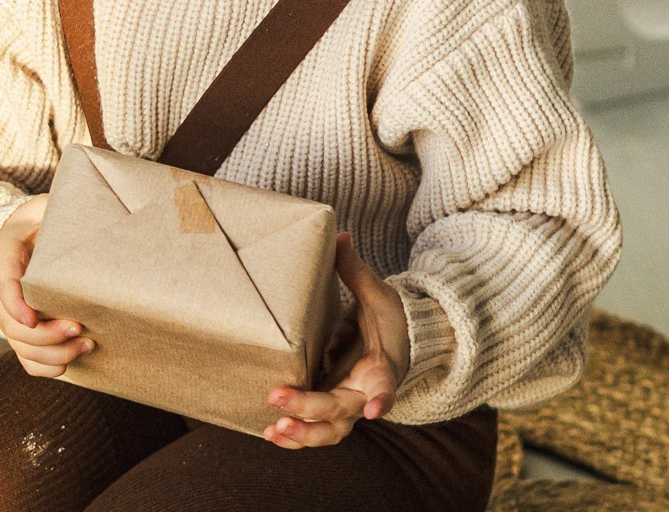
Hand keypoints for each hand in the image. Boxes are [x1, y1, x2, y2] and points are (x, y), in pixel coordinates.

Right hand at [0, 194, 92, 377]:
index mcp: (5, 255)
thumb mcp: (42, 208)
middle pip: (14, 326)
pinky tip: (70, 360)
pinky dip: (47, 367)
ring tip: (86, 343)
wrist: (17, 238)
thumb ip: (54, 210)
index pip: (3, 282)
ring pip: (22, 348)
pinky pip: (27, 361)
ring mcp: (8, 316)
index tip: (32, 316)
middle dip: (48, 334)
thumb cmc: (38, 222)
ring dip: (54, 353)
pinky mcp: (20, 333)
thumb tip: (90, 209)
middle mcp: (0, 291)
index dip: (15, 304)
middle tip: (79, 325)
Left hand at [263, 232, 409, 448]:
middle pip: (342, 412)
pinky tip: (271, 434)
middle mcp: (365, 394)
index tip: (373, 411)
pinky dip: (296, 434)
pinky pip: (315, 427)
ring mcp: (347, 404)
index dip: (381, 399)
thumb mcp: (376, 293)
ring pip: (329, 430)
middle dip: (310, 408)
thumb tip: (340, 235)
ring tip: (273, 430)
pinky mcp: (330, 405)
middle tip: (278, 397)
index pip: (385, 387)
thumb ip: (355, 270)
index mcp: (382, 368)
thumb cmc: (389, 318)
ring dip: (302, 434)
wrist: (397, 342)